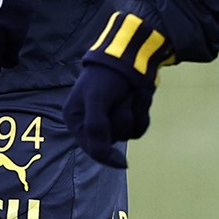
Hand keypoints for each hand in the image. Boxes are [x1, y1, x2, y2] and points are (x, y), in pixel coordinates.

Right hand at [64, 9, 170, 168]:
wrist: (130, 55)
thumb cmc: (106, 76)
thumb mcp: (96, 102)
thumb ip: (97, 131)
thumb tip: (117, 163)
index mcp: (75, 119)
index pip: (91, 147)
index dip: (106, 156)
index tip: (122, 162)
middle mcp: (91, 122)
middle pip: (111, 140)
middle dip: (120, 119)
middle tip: (119, 99)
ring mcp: (111, 119)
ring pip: (127, 132)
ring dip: (132, 112)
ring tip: (130, 92)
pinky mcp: (128, 114)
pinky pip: (139, 127)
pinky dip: (142, 111)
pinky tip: (140, 94)